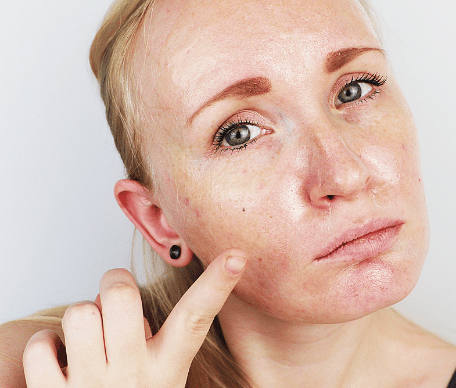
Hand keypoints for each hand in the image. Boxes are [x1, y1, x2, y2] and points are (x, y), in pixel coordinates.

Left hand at [22, 249, 246, 387]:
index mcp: (166, 368)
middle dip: (115, 283)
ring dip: (82, 316)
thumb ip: (153, 342)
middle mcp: (132, 374)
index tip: (235, 258)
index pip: (196, 318)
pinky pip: (41, 346)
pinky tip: (60, 360)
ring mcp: (91, 385)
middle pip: (121, 296)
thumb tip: (126, 297)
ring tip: (89, 337)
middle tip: (116, 296)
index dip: (216, 285)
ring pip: (80, 313)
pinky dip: (45, 346)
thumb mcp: (162, 380)